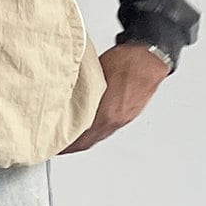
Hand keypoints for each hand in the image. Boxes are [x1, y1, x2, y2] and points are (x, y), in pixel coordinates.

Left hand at [56, 42, 170, 153]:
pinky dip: (99, 130)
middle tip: (61, 146)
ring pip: (100, 135)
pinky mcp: (130, 114)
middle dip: (74, 146)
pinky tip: (93, 125)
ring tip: (73, 138)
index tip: (56, 144)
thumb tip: (67, 99)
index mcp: (105, 113)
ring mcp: (124, 118)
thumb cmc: (125, 61)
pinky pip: (110, 127)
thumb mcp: (94, 75)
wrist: (149, 58)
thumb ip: (81, 93)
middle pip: (90, 141)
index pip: (80, 137)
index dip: (66, 144)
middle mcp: (115, 120)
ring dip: (87, 138)